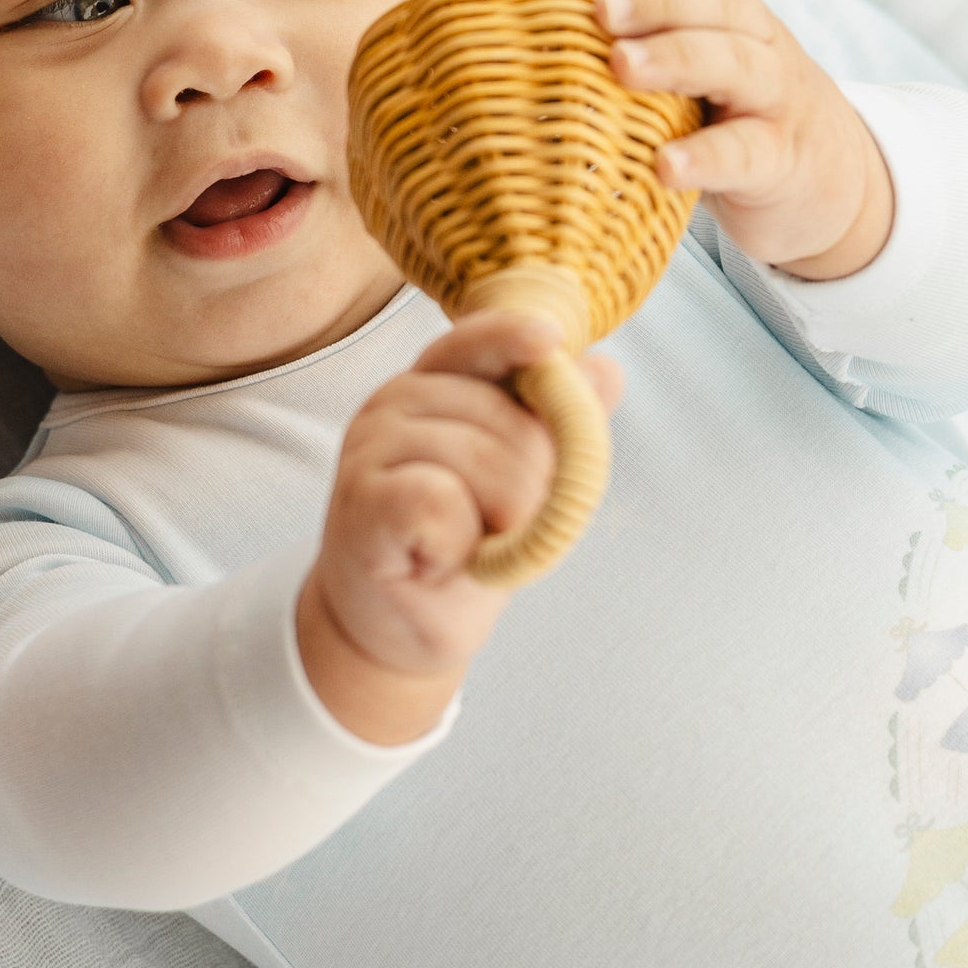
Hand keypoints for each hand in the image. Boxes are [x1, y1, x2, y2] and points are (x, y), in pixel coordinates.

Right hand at [297, 310, 622, 745]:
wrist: (396, 628)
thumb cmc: (460, 548)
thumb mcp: (520, 484)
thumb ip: (555, 427)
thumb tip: (607, 371)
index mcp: (434, 384)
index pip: (476, 343)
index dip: (512, 338)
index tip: (548, 341)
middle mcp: (394, 402)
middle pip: (510, 424)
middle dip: (532, 489)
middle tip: (496, 531)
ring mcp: (368, 448)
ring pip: (485, 466)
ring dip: (498, 526)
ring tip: (464, 548)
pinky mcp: (360, 502)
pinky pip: (438, 502)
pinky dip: (456, 543)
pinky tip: (434, 561)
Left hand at [596, 0, 893, 279]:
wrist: (838, 188)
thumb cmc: (741, 123)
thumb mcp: (708, 76)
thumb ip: (655, 52)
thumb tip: (553, 44)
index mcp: (736, 21)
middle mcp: (762, 48)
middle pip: (718, 9)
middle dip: (658, 4)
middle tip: (602, 15)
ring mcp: (776, 105)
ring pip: (738, 65)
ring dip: (678, 58)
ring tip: (623, 67)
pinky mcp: (781, 164)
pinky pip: (745, 154)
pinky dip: (705, 157)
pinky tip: (664, 166)